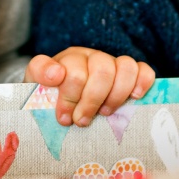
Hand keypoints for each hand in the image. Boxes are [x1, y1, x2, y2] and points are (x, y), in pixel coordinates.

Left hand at [24, 47, 155, 127]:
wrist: (59, 98)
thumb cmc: (50, 98)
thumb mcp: (35, 89)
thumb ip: (39, 75)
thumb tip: (55, 73)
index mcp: (66, 60)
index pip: (72, 70)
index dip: (69, 96)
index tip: (63, 117)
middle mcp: (89, 57)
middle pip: (102, 70)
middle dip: (92, 101)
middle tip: (81, 121)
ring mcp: (110, 62)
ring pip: (125, 67)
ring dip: (116, 95)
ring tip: (104, 113)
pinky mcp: (127, 73)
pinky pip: (143, 70)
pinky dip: (141, 82)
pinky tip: (133, 98)